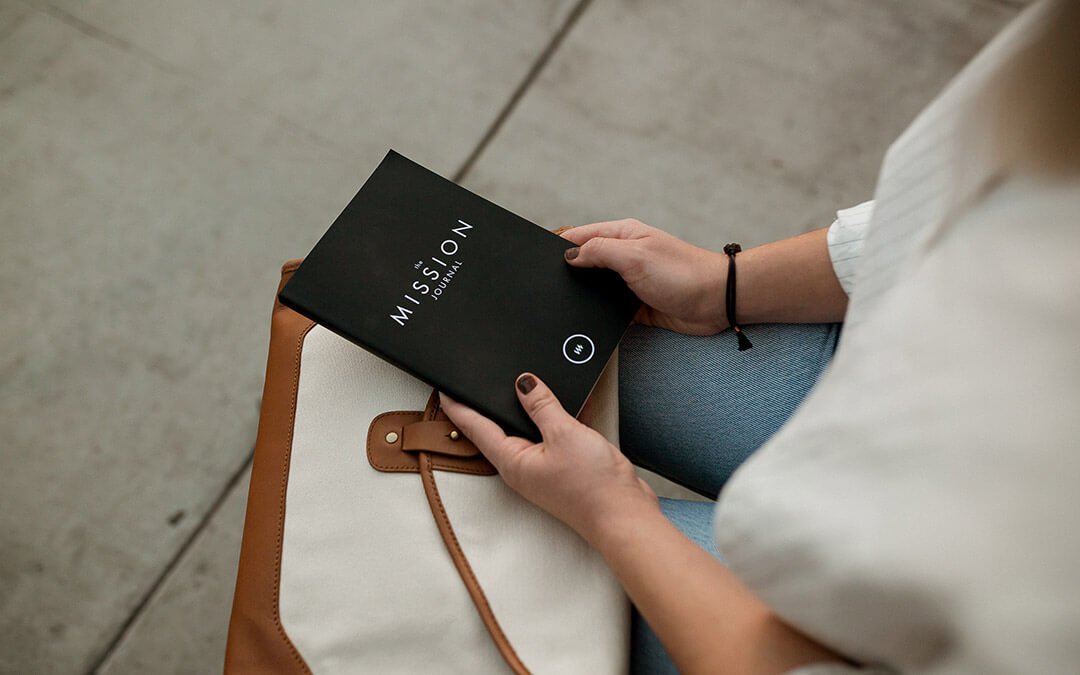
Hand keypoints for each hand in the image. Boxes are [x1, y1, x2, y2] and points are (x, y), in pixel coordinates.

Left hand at [439, 373, 657, 544]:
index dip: (458, 405)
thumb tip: (523, 382)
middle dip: (487, 405)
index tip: (443, 388)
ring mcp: (542, 468)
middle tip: (473, 381)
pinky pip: (551, 435)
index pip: (476, 427)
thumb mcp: (564, 433)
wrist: (625, 516)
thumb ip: (542, 405)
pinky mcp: (562, 467)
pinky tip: (565, 401)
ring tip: (519, 385)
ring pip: (526, 430)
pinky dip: (555, 417)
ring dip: (526, 409)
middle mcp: (522, 467)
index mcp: (512, 461)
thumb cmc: (593, 487)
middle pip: (497, 429)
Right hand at [562, 219, 729, 334]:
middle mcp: (623, 256)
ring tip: (565, 304)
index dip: (557, 246)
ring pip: (594, 287)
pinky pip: (607, 309)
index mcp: (621, 235)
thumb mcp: (634, 256)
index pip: (579, 236)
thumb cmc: (683, 274)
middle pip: (584, 262)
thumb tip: (569, 256)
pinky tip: (588, 321)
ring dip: (583, 295)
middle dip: (567, 273)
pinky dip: (598, 314)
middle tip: (547, 286)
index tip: (537, 259)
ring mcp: (628, 281)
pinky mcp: (634, 304)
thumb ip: (598, 251)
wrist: (716, 303)